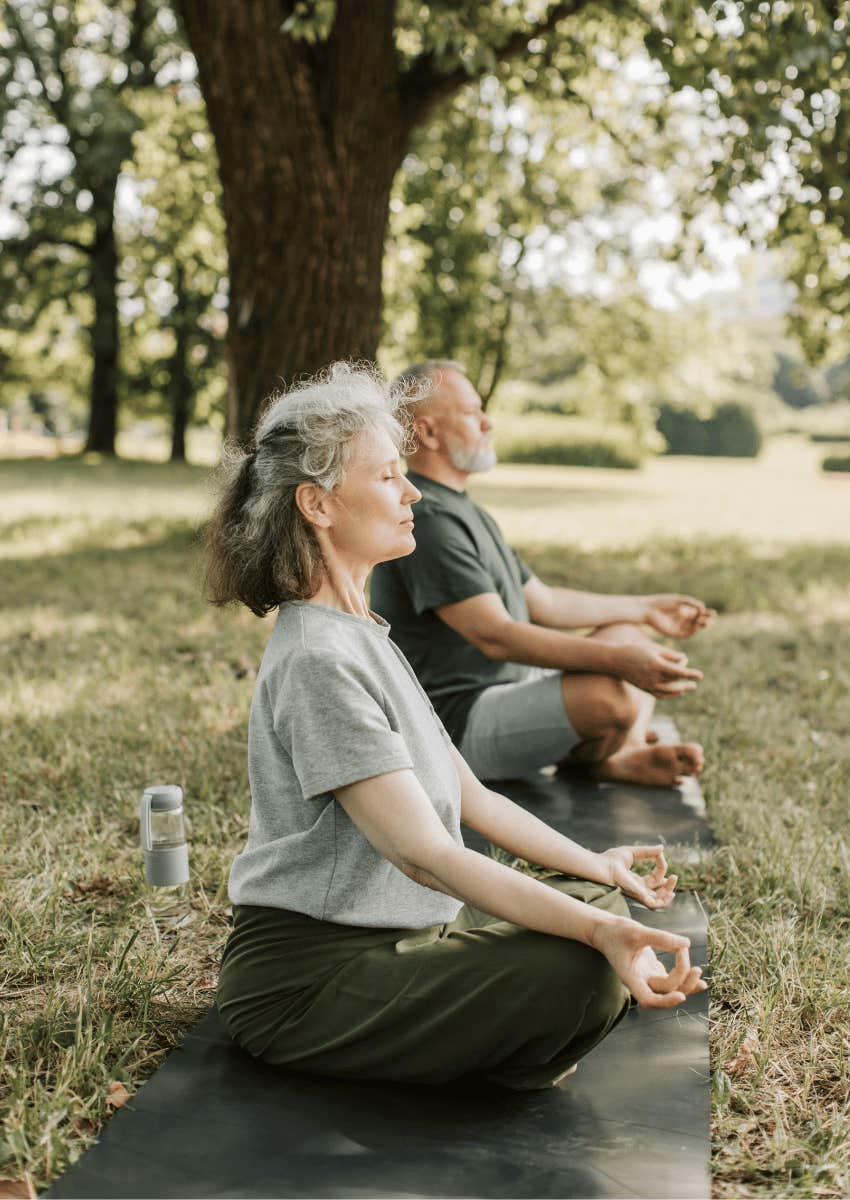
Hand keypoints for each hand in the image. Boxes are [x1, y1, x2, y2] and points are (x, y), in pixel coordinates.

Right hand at [591, 918, 706, 1008]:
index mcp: (631, 978)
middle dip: (683, 982)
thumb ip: (661, 938)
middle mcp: (640, 981)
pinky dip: (684, 977)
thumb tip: (686, 943)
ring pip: (670, 989)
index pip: (648, 1000)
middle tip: (694, 966)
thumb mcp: (637, 931)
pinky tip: (696, 974)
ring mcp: (647, 977)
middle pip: (665, 993)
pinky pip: (671, 979)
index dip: (665, 1002)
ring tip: (698, 971)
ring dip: (686, 983)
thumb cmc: (615, 931)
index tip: (681, 996)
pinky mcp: (652, 970)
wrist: (604, 929)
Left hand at [600, 844, 676, 909]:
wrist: (602, 866)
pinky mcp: (638, 896)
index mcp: (636, 880)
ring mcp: (638, 894)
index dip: (661, 867)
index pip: (655, 878)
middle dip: (669, 885)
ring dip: (668, 894)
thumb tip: (662, 848)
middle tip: (674, 876)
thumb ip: (647, 852)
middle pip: (658, 892)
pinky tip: (670, 892)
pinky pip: (654, 905)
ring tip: (673, 883)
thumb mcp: (633, 852)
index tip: (660, 855)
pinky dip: (664, 901)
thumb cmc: (611, 859)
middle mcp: (638, 889)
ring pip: (658, 901)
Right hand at [615, 642, 701, 697]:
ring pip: (669, 691)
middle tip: (695, 682)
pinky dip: (670, 695)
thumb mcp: (654, 648)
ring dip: (680, 690)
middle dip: (686, 681)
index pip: (679, 672)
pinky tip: (677, 692)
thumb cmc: (636, 650)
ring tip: (688, 687)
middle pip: (675, 682)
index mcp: (657, 665)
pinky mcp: (645, 689)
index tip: (700, 675)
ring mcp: (649, 685)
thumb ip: (670, 654)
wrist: (616, 660)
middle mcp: (654, 677)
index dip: (691, 674)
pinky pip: (661, 695)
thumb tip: (684, 660)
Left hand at [643, 594, 715, 638]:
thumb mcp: (680, 600)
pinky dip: (693, 631)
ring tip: (708, 622)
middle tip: (713, 617)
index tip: (713, 613)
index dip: (706, 613)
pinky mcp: (673, 633)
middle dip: (706, 619)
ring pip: (693, 628)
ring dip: (701, 626)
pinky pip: (686, 634)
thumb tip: (703, 608)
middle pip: (697, 621)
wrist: (648, 610)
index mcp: (683, 610)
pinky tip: (697, 626)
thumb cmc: (662, 602)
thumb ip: (692, 603)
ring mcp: (678, 627)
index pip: (698, 613)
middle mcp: (682, 619)